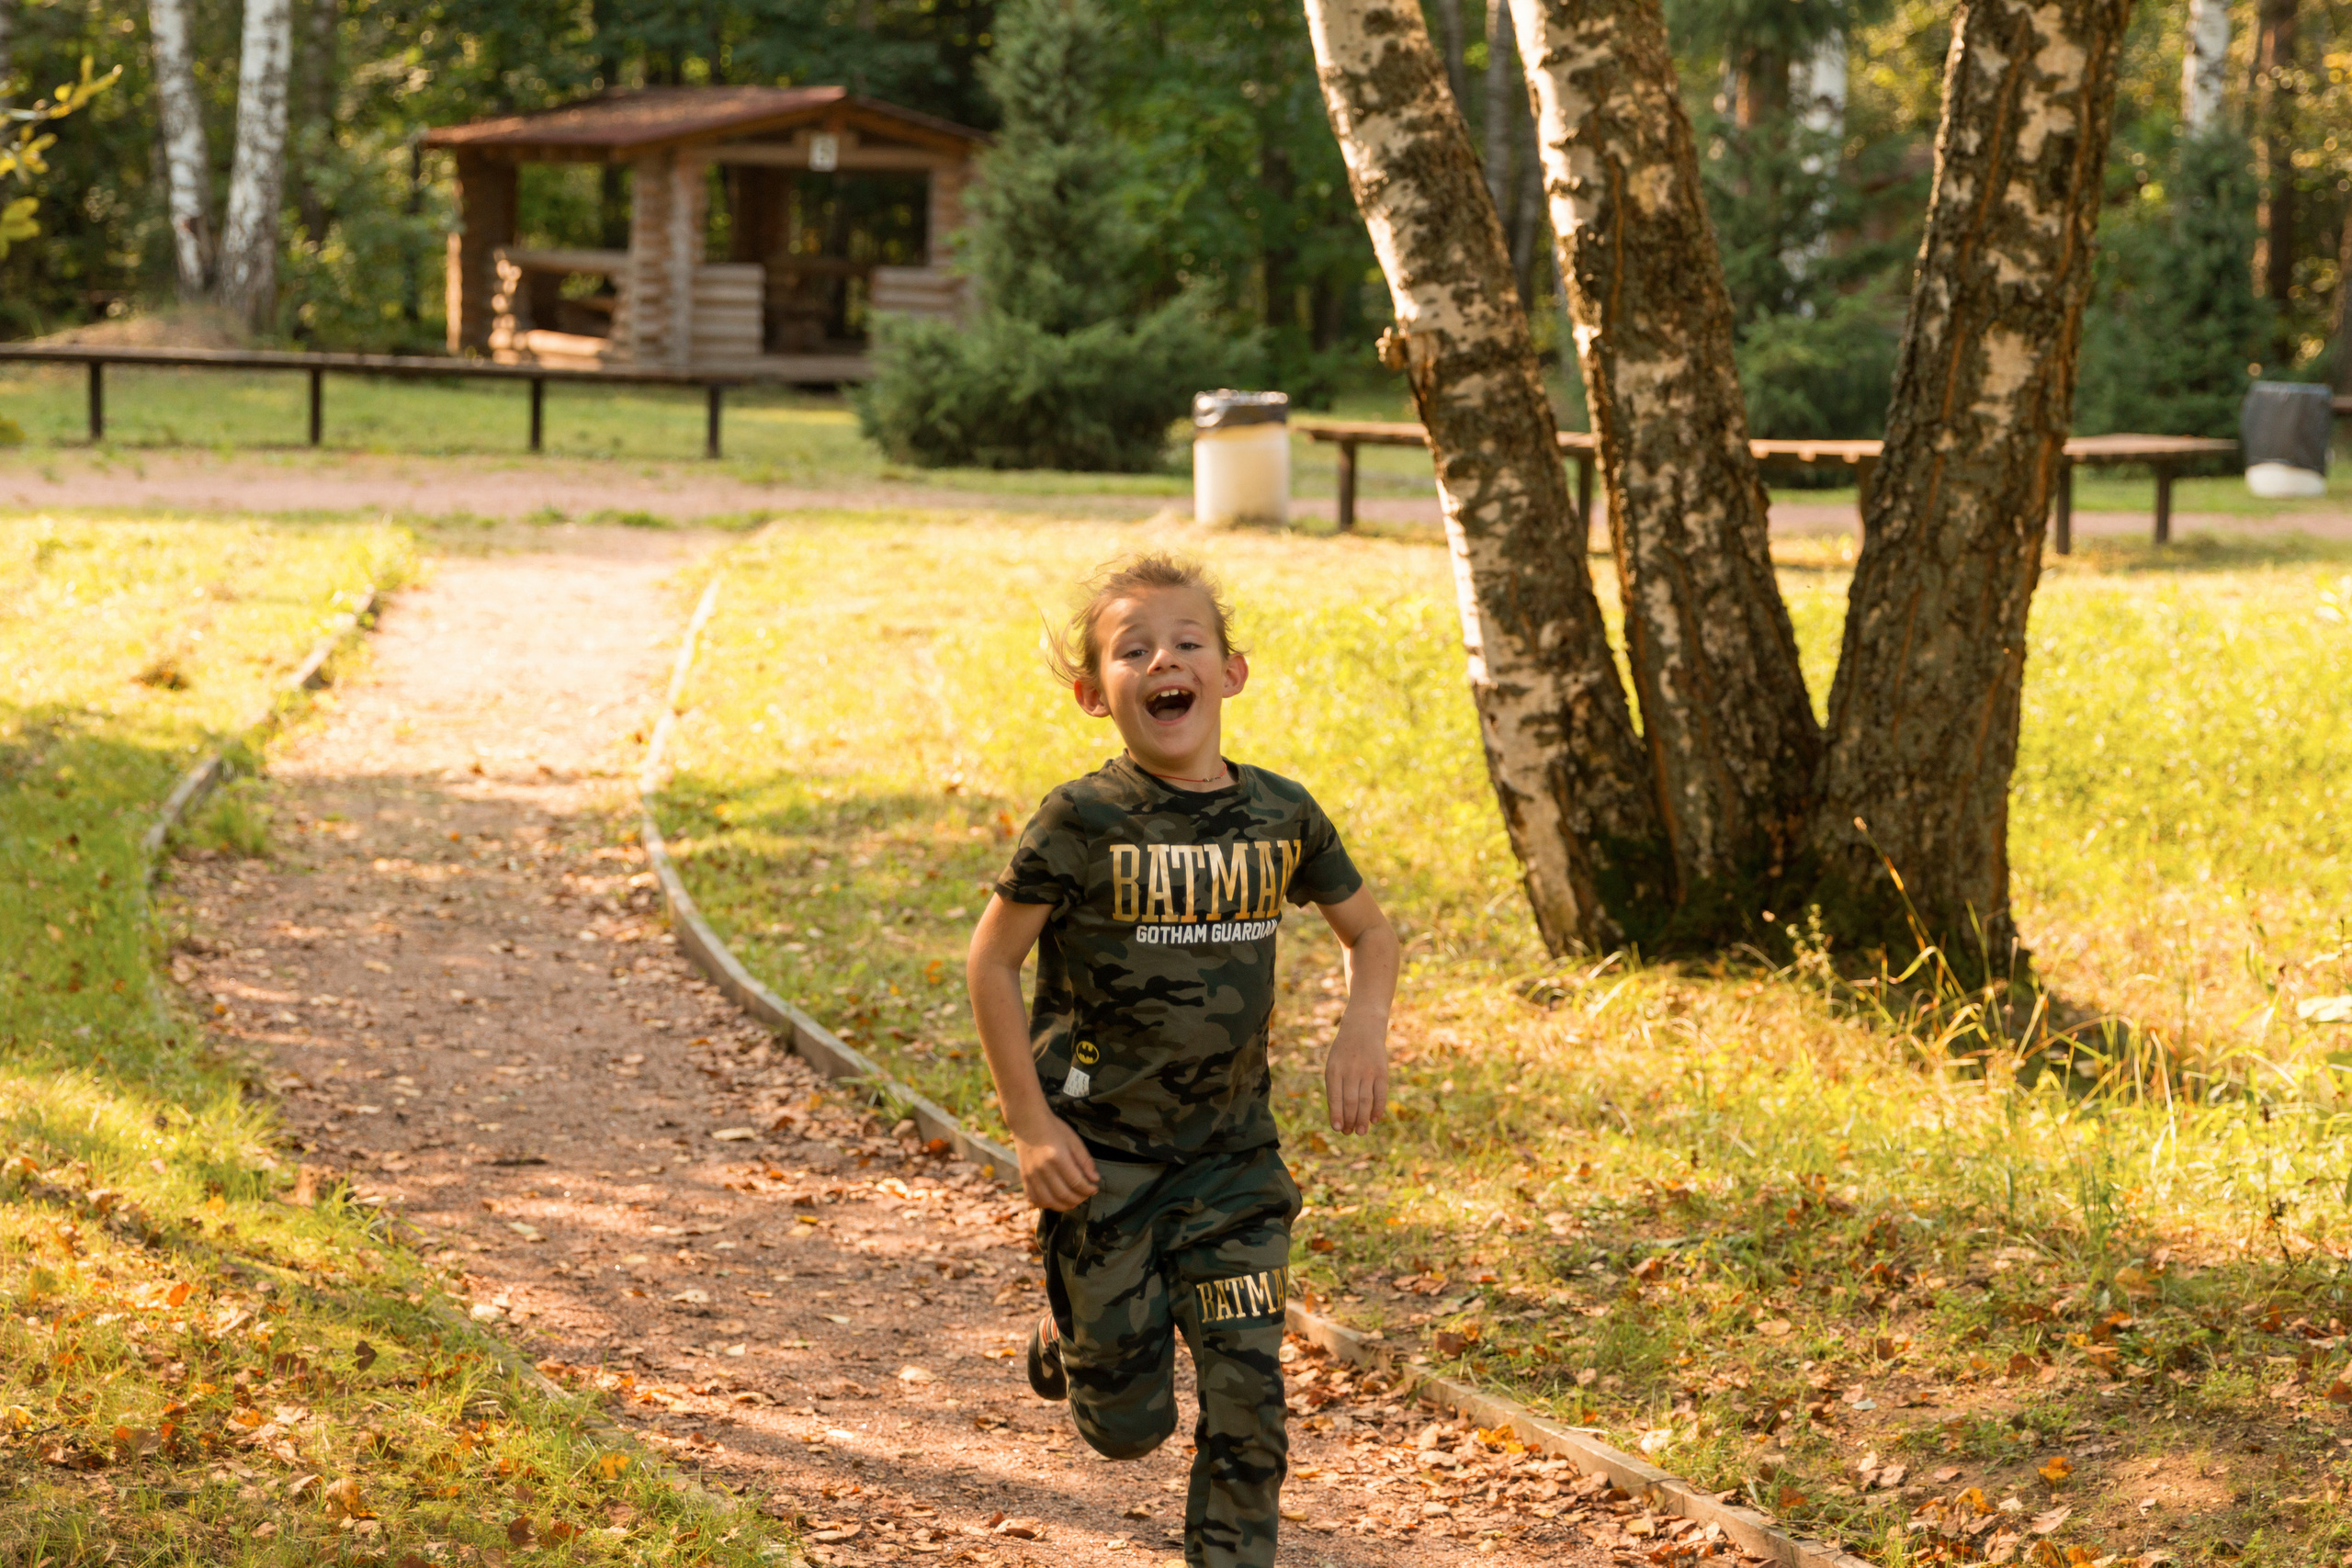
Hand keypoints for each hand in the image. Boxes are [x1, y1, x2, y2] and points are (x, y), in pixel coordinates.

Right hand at [1013, 1113, 1100, 1211]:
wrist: (1028, 1122)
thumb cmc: (1053, 1129)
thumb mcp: (1074, 1140)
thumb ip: (1085, 1161)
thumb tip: (1094, 1179)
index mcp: (1057, 1157)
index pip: (1076, 1182)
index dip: (1088, 1189)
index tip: (1095, 1188)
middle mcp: (1042, 1169)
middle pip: (1063, 1194)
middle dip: (1079, 1199)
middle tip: (1086, 1195)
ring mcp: (1031, 1175)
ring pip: (1049, 1201)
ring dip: (1064, 1205)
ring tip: (1074, 1200)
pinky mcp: (1024, 1178)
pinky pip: (1034, 1199)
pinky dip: (1046, 1204)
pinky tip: (1056, 1200)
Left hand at [1324, 1012, 1388, 1133]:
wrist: (1362, 1028)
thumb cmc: (1344, 1052)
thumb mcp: (1333, 1065)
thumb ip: (1335, 1088)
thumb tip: (1341, 1116)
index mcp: (1334, 1070)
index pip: (1335, 1097)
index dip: (1336, 1115)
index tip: (1337, 1129)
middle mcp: (1351, 1071)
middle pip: (1351, 1102)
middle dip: (1350, 1121)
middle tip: (1350, 1133)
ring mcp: (1368, 1071)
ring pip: (1366, 1101)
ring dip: (1363, 1119)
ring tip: (1361, 1132)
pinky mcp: (1382, 1071)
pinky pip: (1380, 1094)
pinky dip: (1378, 1108)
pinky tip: (1374, 1120)